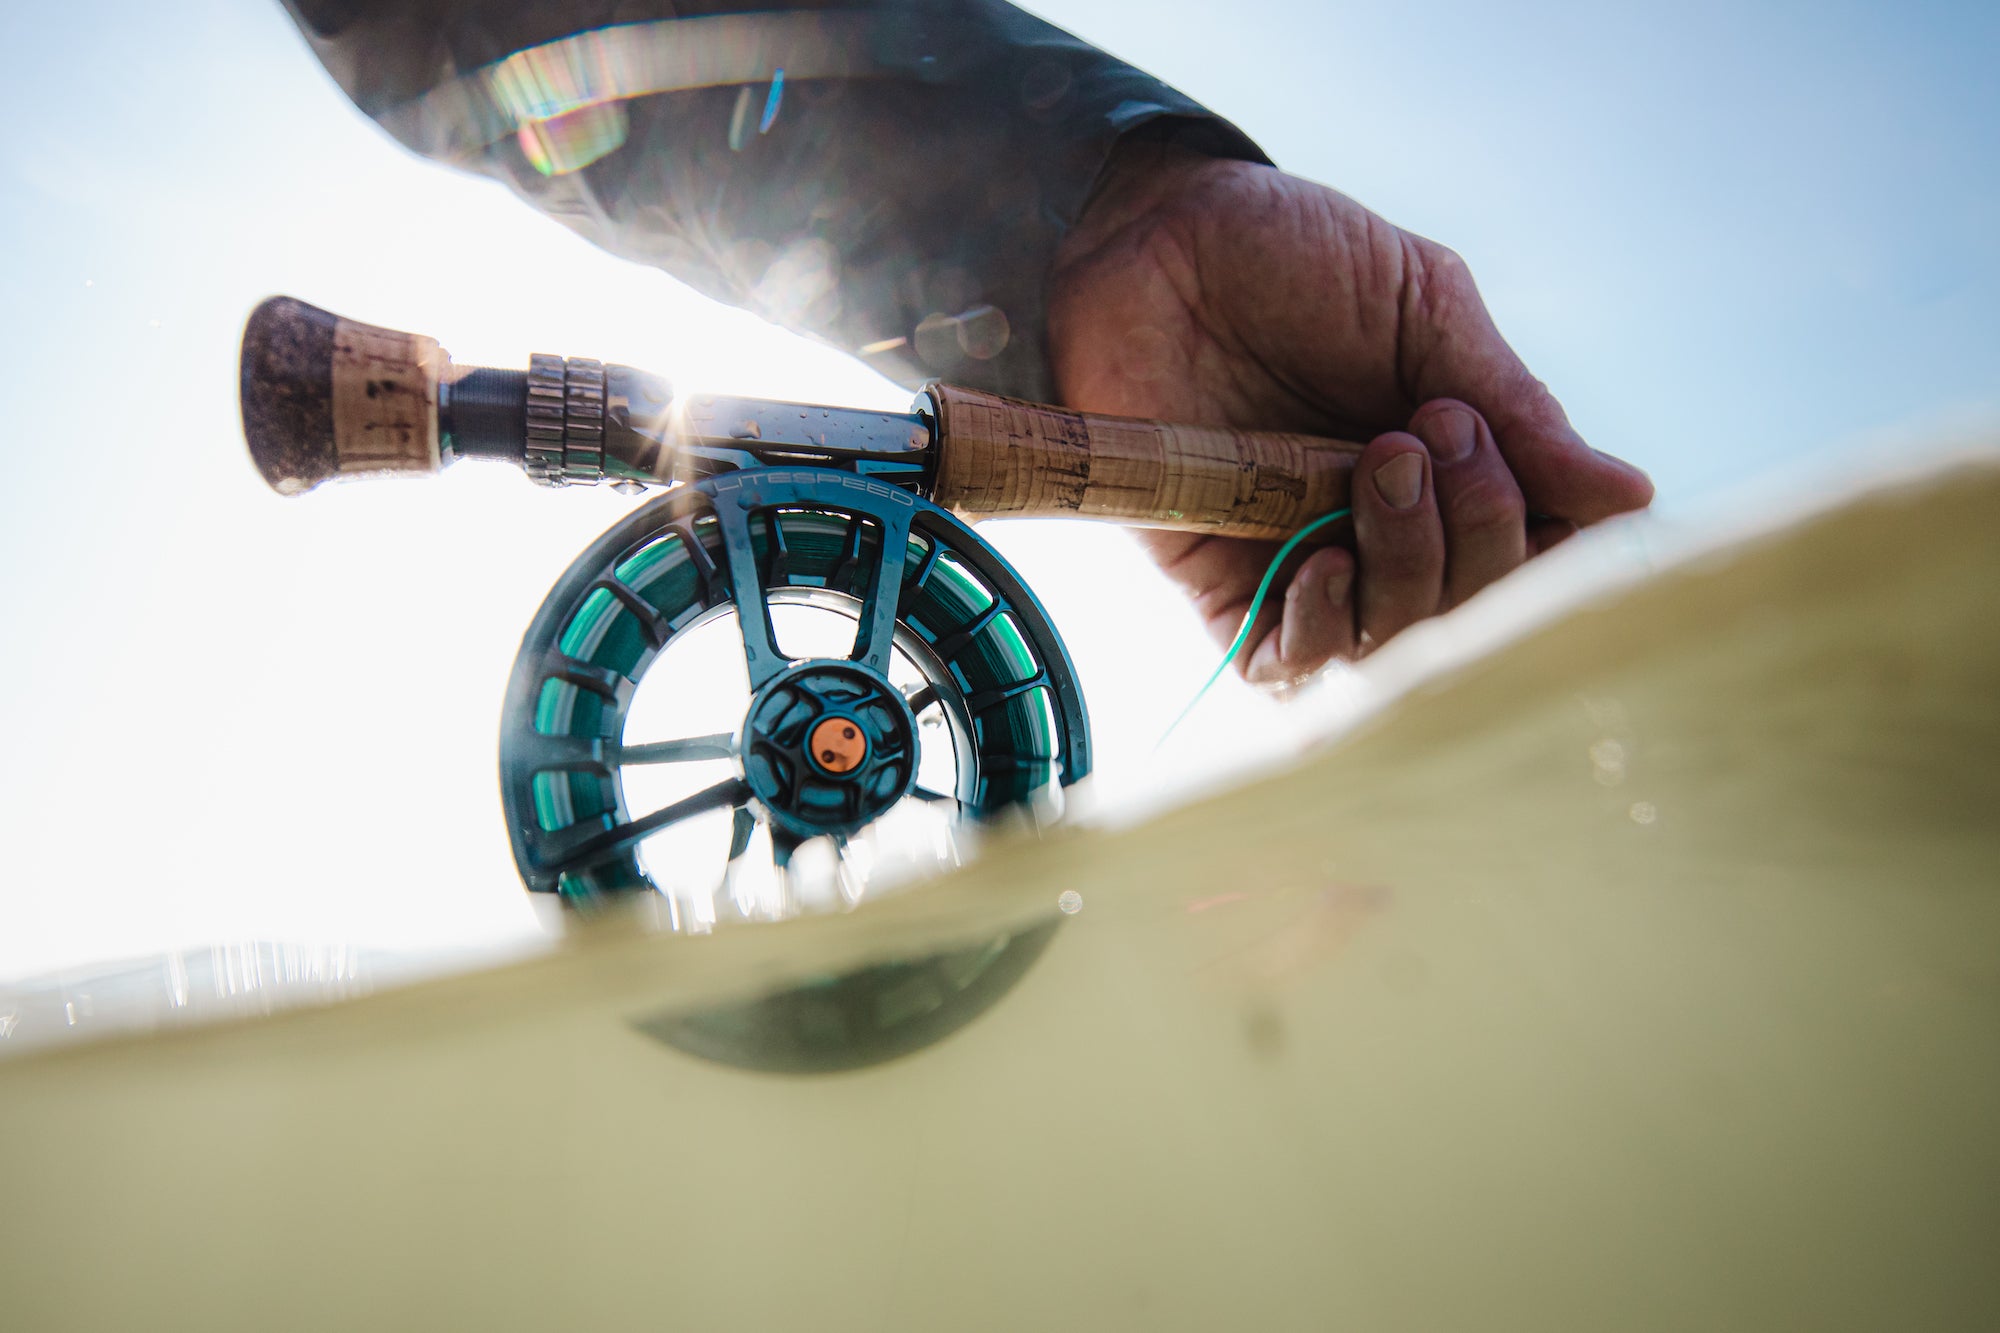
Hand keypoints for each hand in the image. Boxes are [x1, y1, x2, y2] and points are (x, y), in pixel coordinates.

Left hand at [1047, 140, 1652, 683]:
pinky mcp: (1219, 580)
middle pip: (1470, 611)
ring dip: (1408, 573)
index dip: (1548, 539)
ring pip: (1389, 645)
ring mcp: (1303, 560)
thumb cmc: (1290, 257)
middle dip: (1476, 533)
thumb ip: (1514, 407)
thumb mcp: (1425, 308)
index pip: (1535, 555)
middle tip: (1429, 433)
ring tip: (1378, 469)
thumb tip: (1630, 498)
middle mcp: (1387, 531)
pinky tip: (1326, 564)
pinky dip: (1320, 635)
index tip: (1511, 451)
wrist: (1151, 233)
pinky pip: (1281, 663)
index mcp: (1453, 468)